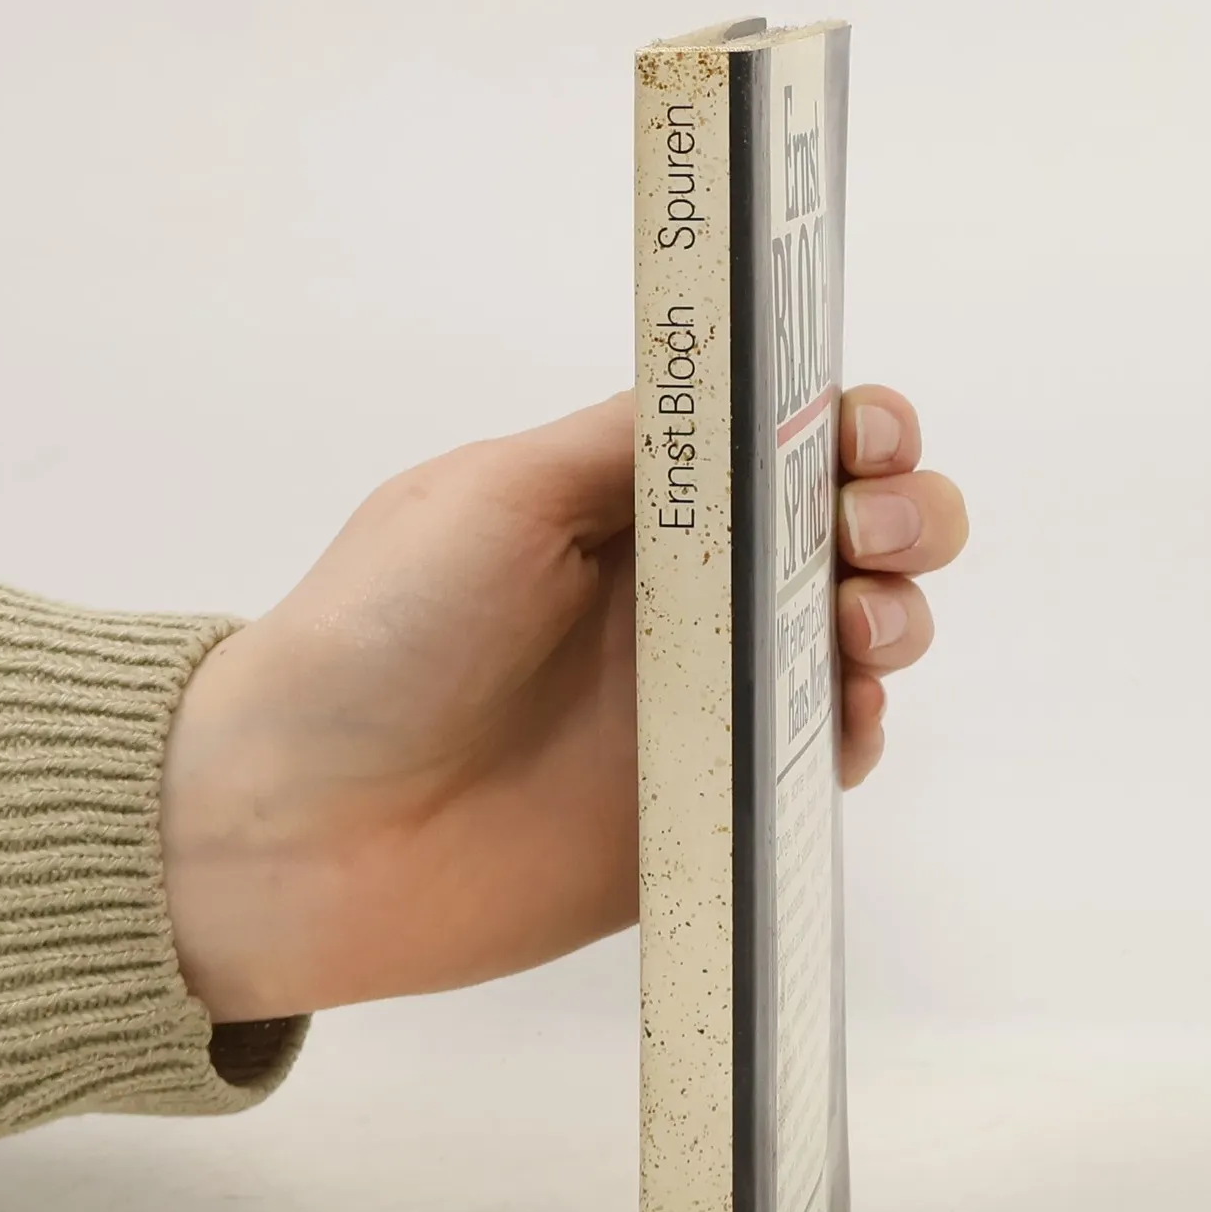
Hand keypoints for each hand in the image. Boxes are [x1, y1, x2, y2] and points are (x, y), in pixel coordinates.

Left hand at [159, 386, 967, 1020]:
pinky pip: (818, 756)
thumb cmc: (376, 635)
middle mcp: (682, 593)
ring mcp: (703, 701)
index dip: (850, 426)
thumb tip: (743, 383)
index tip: (870, 438)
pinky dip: (857, 728)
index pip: (778, 441)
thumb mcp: (492, 494)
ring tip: (864, 626)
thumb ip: (628, 441)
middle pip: (843, 534)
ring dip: (896, 614)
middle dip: (903, 514)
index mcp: (632, 503)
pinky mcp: (710, 803)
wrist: (307, 828)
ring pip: (854, 640)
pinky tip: (848, 713)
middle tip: (873, 535)